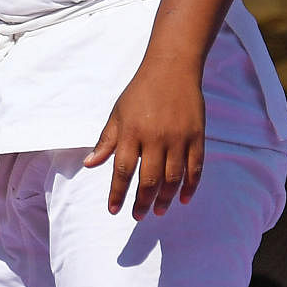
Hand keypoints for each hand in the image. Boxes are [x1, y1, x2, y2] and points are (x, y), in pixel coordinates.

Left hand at [83, 55, 204, 219]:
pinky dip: (189, 187)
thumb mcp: (117, 114)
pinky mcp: (197, 138)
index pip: (122, 170)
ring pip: (173, 179)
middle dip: (143, 202)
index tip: (114, 210)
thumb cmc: (139, 93)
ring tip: (158, 211)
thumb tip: (90, 164)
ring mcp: (178, 139)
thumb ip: (106, 141)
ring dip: (165, 198)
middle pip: (149, 179)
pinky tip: (182, 199)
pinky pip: (195, 169)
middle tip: (138, 216)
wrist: (172, 70)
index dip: (118, 192)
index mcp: (131, 132)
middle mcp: (155, 138)